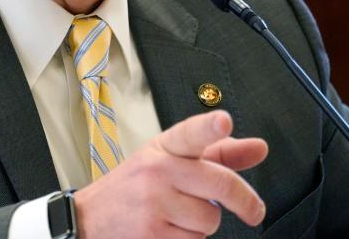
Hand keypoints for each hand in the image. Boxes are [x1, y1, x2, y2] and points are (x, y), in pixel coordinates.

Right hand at [74, 110, 267, 238]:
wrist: (88, 217)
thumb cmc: (136, 186)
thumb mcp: (170, 160)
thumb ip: (218, 154)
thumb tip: (259, 148)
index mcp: (164, 147)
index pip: (189, 133)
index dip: (208, 127)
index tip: (223, 121)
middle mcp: (157, 169)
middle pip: (221, 184)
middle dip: (245, 202)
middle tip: (254, 211)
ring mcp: (152, 201)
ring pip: (210, 220)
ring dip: (203, 225)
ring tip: (177, 216)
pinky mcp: (151, 232)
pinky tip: (166, 230)